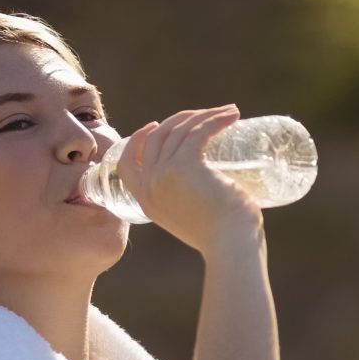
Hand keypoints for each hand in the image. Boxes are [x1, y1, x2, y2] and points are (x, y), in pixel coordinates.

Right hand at [111, 105, 260, 253]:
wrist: (231, 246)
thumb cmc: (224, 238)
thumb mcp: (193, 221)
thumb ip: (189, 207)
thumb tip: (210, 192)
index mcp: (146, 202)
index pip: (127, 163)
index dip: (138, 140)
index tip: (155, 125)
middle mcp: (150, 186)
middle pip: (157, 139)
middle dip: (180, 120)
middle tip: (205, 115)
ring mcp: (164, 174)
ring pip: (180, 131)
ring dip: (205, 115)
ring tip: (229, 113)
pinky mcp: (185, 164)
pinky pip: (198, 131)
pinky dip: (215, 120)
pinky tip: (231, 115)